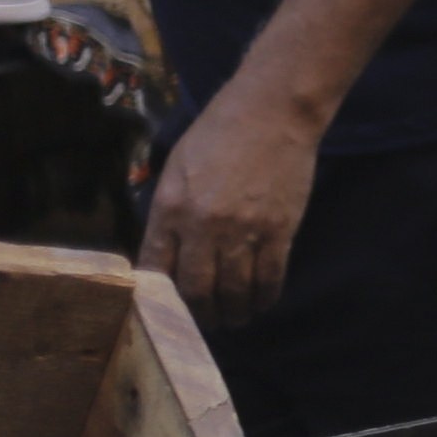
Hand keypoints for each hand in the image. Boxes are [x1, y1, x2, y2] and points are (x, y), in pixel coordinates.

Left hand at [143, 83, 325, 325]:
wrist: (272, 113)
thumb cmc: (218, 133)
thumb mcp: (177, 168)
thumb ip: (168, 210)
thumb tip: (165, 251)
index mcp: (171, 209)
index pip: (157, 269)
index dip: (159, 297)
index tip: (163, 310)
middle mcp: (204, 227)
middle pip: (197, 290)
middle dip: (198, 315)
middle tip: (202, 323)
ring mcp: (244, 231)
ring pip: (234, 291)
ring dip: (232, 313)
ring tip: (233, 319)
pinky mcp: (279, 231)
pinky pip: (270, 277)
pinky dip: (264, 297)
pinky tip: (260, 304)